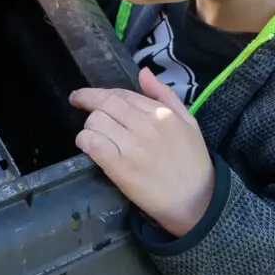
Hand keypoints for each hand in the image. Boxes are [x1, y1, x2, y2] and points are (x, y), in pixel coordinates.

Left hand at [70, 67, 215, 237]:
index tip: (89, 95)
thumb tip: (143, 72)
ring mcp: (132, 147)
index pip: (122, 94)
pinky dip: (84, 141)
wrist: (196, 202)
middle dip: (87, 101)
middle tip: (77, 102)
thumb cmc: (193, 162)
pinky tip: (88, 145)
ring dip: (89, 125)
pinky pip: (92, 144)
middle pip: (105, 103)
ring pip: (95, 122)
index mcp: (162, 113)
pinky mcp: (120, 168)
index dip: (101, 93)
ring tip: (93, 133)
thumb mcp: (188, 121)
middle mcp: (146, 126)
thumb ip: (164, 95)